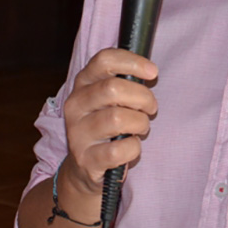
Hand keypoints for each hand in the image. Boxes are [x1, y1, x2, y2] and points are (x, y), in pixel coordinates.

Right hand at [59, 49, 158, 203]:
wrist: (85, 167)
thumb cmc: (107, 125)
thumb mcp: (110, 99)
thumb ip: (124, 82)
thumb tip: (149, 71)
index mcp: (83, 83)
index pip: (104, 60)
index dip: (132, 62)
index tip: (152, 72)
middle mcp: (76, 105)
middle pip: (112, 88)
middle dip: (142, 97)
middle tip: (150, 107)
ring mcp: (78, 133)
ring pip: (117, 118)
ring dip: (140, 123)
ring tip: (141, 127)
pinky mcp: (86, 160)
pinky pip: (118, 150)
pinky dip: (133, 148)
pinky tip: (132, 146)